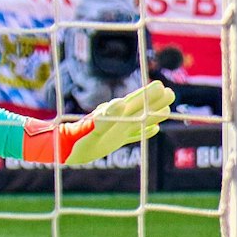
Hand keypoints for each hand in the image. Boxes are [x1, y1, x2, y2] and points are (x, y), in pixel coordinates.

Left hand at [23, 82, 175, 165]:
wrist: (65, 149)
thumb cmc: (78, 140)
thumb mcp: (92, 130)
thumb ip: (106, 118)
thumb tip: (121, 103)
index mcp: (115, 114)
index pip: (135, 102)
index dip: (148, 95)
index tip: (161, 87)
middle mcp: (117, 120)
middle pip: (140, 109)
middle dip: (155, 102)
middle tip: (171, 93)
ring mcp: (116, 131)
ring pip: (139, 120)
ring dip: (153, 115)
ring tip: (167, 110)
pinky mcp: (114, 141)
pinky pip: (132, 135)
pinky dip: (145, 132)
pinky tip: (155, 129)